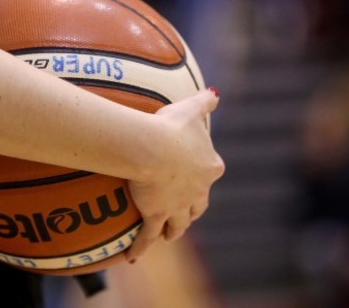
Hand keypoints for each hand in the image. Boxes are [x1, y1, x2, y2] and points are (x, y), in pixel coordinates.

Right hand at [125, 88, 224, 262]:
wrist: (153, 148)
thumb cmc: (172, 127)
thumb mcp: (190, 110)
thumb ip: (204, 102)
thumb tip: (214, 93)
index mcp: (209, 165)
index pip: (210, 171)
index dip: (203, 174)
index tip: (196, 174)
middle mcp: (198, 190)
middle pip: (198, 205)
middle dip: (193, 209)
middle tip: (185, 211)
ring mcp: (177, 206)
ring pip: (180, 224)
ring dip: (175, 229)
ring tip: (168, 234)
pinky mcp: (156, 215)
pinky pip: (148, 235)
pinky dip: (141, 246)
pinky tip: (134, 256)